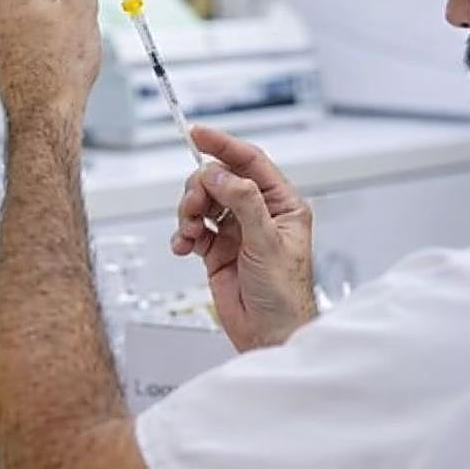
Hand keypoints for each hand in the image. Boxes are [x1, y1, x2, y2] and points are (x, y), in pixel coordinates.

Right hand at [172, 125, 316, 351]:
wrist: (270, 334)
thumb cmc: (285, 296)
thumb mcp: (268, 243)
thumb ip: (244, 205)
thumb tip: (222, 176)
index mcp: (282, 204)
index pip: (251, 162)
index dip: (223, 145)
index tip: (197, 134)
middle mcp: (258, 213)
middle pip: (219, 180)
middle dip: (200, 189)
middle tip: (194, 208)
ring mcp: (237, 231)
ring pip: (203, 202)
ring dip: (189, 213)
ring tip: (190, 233)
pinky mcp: (217, 250)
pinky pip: (193, 229)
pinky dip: (183, 235)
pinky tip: (184, 246)